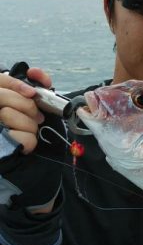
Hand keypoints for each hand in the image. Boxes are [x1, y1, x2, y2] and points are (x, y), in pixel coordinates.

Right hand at [0, 67, 65, 211]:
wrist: (33, 171)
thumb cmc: (32, 136)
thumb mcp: (34, 110)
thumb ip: (33, 90)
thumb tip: (34, 73)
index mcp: (0, 101)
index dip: (15, 83)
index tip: (33, 91)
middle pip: (4, 97)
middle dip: (27, 107)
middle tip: (37, 119)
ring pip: (9, 115)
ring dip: (29, 127)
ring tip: (29, 133)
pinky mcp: (0, 147)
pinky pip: (20, 138)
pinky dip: (29, 142)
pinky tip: (25, 147)